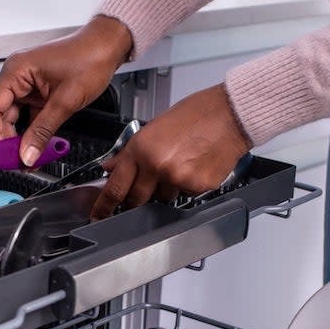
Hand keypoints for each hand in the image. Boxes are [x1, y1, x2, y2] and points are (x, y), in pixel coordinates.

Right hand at [0, 15, 132, 165]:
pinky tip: (36, 148)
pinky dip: (31, 133)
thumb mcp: (66, 99)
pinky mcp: (38, 94)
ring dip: (19, 140)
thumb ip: (43, 130)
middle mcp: (17, 77)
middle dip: (6, 141)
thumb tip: (27, 153)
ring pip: (13, 119)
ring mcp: (27, 86)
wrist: (107, 47)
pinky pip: (28, 118)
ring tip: (26, 159)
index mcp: (16, 71)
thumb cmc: (90, 58)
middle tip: (15, 162)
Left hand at [91, 84, 252, 219]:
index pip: (116, 187)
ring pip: (162, 198)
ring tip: (180, 163)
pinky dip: (187, 186)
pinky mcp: (196, 186)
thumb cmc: (196, 115)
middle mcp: (156, 165)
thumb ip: (130, 152)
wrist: (230, 114)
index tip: (99, 214)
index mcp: (141, 149)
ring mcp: (177, 178)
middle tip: (148, 184)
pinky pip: (184, 196)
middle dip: (137, 197)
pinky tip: (194, 166)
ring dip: (166, 188)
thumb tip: (112, 167)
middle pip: (136, 199)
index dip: (104, 205)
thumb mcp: (154, 127)